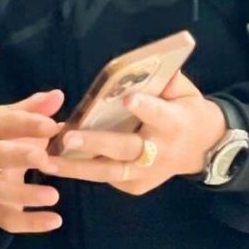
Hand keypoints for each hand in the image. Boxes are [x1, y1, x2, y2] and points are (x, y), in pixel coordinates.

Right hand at [0, 90, 65, 233]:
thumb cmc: (3, 139)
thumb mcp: (14, 119)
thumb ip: (36, 109)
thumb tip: (58, 95)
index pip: (6, 124)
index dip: (28, 125)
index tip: (53, 125)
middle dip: (19, 156)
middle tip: (44, 158)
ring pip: (0, 191)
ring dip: (25, 194)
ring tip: (54, 195)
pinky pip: (9, 219)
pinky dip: (31, 223)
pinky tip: (55, 221)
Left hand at [37, 71, 226, 194]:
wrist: (202, 149)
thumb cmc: (184, 111)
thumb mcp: (184, 92)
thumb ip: (165, 80)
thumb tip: (143, 63)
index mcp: (175, 125)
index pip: (160, 115)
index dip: (145, 108)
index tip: (128, 98)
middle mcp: (160, 153)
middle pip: (125, 148)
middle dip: (95, 143)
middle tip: (68, 138)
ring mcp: (146, 174)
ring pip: (107, 171)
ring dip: (74, 166)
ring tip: (45, 160)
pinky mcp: (134, 185)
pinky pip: (105, 176)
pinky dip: (79, 168)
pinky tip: (53, 161)